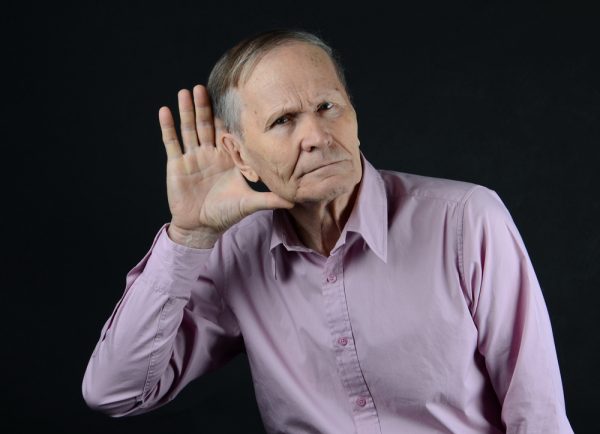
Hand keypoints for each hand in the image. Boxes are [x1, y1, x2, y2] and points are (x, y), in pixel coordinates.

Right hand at [159, 85, 293, 246]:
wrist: (201, 227)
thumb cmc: (225, 214)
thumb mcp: (249, 204)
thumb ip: (269, 198)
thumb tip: (294, 198)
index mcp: (227, 159)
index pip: (228, 133)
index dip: (228, 117)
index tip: (232, 98)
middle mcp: (210, 154)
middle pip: (207, 125)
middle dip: (205, 107)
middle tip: (205, 86)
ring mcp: (193, 158)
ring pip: (189, 129)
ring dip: (187, 111)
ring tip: (186, 92)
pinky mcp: (177, 165)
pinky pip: (172, 143)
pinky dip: (168, 127)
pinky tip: (165, 111)